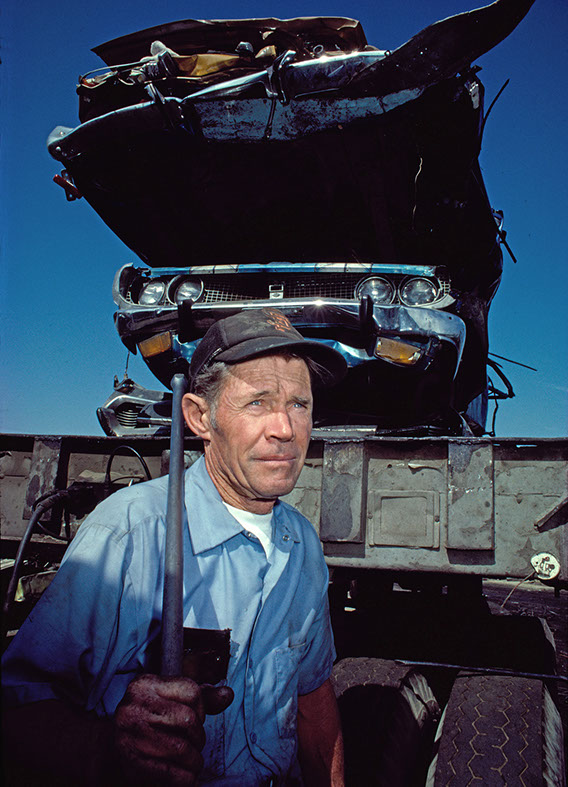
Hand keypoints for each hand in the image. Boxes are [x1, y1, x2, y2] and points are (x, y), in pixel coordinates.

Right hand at [114, 673, 232, 785]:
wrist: (111, 747)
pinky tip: (187, 778)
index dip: (201, 709)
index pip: (192, 691)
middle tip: (195, 745)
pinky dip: (186, 779)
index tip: (195, 720)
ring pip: (182, 748)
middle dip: (199, 737)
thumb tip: (227, 695)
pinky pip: (171, 773)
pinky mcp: (131, 761)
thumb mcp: (172, 700)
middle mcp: (134, 705)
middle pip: (188, 720)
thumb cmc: (150, 720)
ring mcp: (130, 734)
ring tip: (193, 762)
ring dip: (194, 760)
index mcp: (145, 684)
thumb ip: (203, 697)